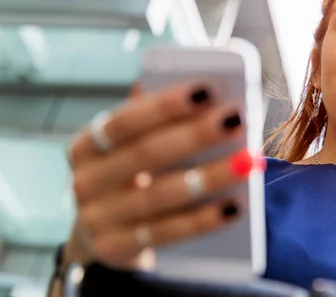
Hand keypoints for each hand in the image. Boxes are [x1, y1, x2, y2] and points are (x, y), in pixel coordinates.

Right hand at [63, 82, 260, 269]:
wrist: (105, 233)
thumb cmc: (132, 174)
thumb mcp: (133, 145)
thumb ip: (156, 117)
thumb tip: (202, 89)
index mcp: (88, 144)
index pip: (126, 120)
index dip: (166, 105)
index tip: (207, 89)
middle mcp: (85, 181)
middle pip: (146, 155)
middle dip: (195, 135)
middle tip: (237, 120)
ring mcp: (97, 219)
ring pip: (160, 195)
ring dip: (209, 176)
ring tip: (248, 162)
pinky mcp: (117, 249)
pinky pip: (167, 232)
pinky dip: (203, 219)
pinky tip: (235, 206)